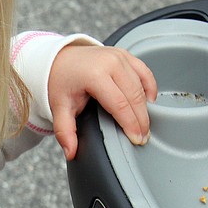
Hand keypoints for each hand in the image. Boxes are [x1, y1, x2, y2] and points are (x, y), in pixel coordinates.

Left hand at [48, 44, 156, 159]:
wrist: (59, 59)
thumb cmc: (61, 81)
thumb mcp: (60, 107)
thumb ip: (65, 131)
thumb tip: (71, 152)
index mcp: (94, 75)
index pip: (120, 105)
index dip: (130, 124)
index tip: (136, 139)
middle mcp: (110, 62)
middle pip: (134, 96)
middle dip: (141, 120)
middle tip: (143, 137)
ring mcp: (119, 56)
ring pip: (141, 85)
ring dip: (146, 107)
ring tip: (144, 125)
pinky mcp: (125, 54)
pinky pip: (144, 72)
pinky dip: (149, 88)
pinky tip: (148, 103)